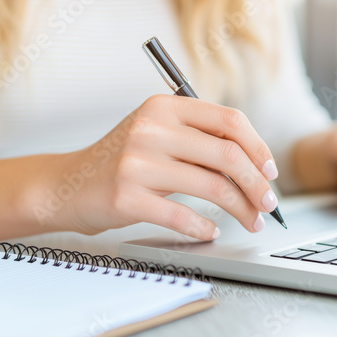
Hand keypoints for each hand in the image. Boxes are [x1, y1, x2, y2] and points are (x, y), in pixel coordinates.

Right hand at [44, 94, 278, 239]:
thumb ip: (199, 139)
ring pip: (213, 187)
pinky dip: (205, 227)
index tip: (270, 171)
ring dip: (241, 209)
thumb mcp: (157, 134)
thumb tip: (257, 164)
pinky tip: (211, 230)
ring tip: (250, 220)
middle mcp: (151, 129)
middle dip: (257, 184)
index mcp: (164, 106)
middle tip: (269, 203)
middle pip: (228, 155)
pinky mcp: (127, 198)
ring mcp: (137, 163)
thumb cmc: (122, 161)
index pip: (229, 121)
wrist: (67, 184)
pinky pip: (183, 216)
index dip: (258, 148)